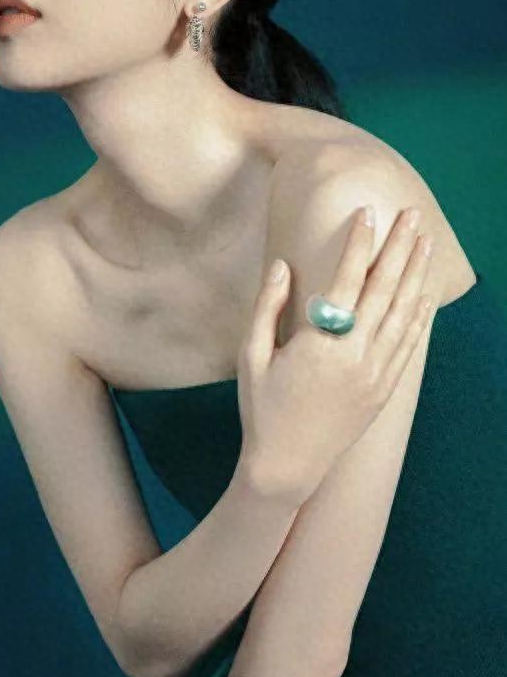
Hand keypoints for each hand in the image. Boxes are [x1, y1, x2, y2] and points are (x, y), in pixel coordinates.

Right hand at [236, 205, 435, 503]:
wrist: (287, 465)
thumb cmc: (262, 408)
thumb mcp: (251, 356)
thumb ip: (266, 307)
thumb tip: (282, 264)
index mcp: (321, 343)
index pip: (347, 280)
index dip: (359, 243)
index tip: (368, 212)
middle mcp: (356, 355)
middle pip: (385, 289)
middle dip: (399, 248)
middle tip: (412, 215)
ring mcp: (375, 374)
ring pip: (403, 314)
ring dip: (416, 275)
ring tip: (425, 243)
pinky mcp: (383, 390)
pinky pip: (408, 346)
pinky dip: (419, 318)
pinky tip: (424, 296)